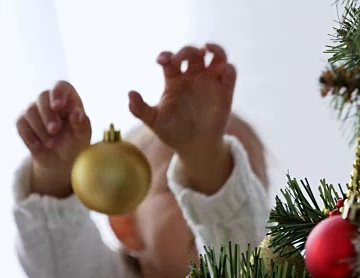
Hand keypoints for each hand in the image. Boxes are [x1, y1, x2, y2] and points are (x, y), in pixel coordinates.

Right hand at [16, 81, 91, 196]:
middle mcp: (50, 101)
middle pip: (42, 96)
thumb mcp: (82, 137)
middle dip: (47, 114)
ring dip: (40, 129)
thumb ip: (81, 124)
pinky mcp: (23, 122)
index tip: (58, 106)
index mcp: (69, 100)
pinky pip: (21, 124)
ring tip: (51, 144)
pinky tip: (38, 146)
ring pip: (30, 110)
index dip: (58, 93)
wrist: (60, 161)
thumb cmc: (75, 144)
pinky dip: (29, 136)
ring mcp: (35, 110)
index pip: (61, 86)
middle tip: (55, 130)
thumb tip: (76, 113)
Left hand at [128, 43, 235, 158]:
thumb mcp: (154, 121)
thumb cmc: (173, 132)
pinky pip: (230, 73)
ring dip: (214, 48)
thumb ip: (140, 109)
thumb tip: (129, 94)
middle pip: (193, 53)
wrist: (193, 148)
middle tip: (179, 59)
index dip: (166, 55)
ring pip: (216, 56)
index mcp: (174, 79)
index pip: (171, 59)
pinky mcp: (225, 91)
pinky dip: (228, 68)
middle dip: (186, 51)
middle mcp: (193, 76)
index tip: (161, 61)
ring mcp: (210, 82)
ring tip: (208, 47)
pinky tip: (222, 70)